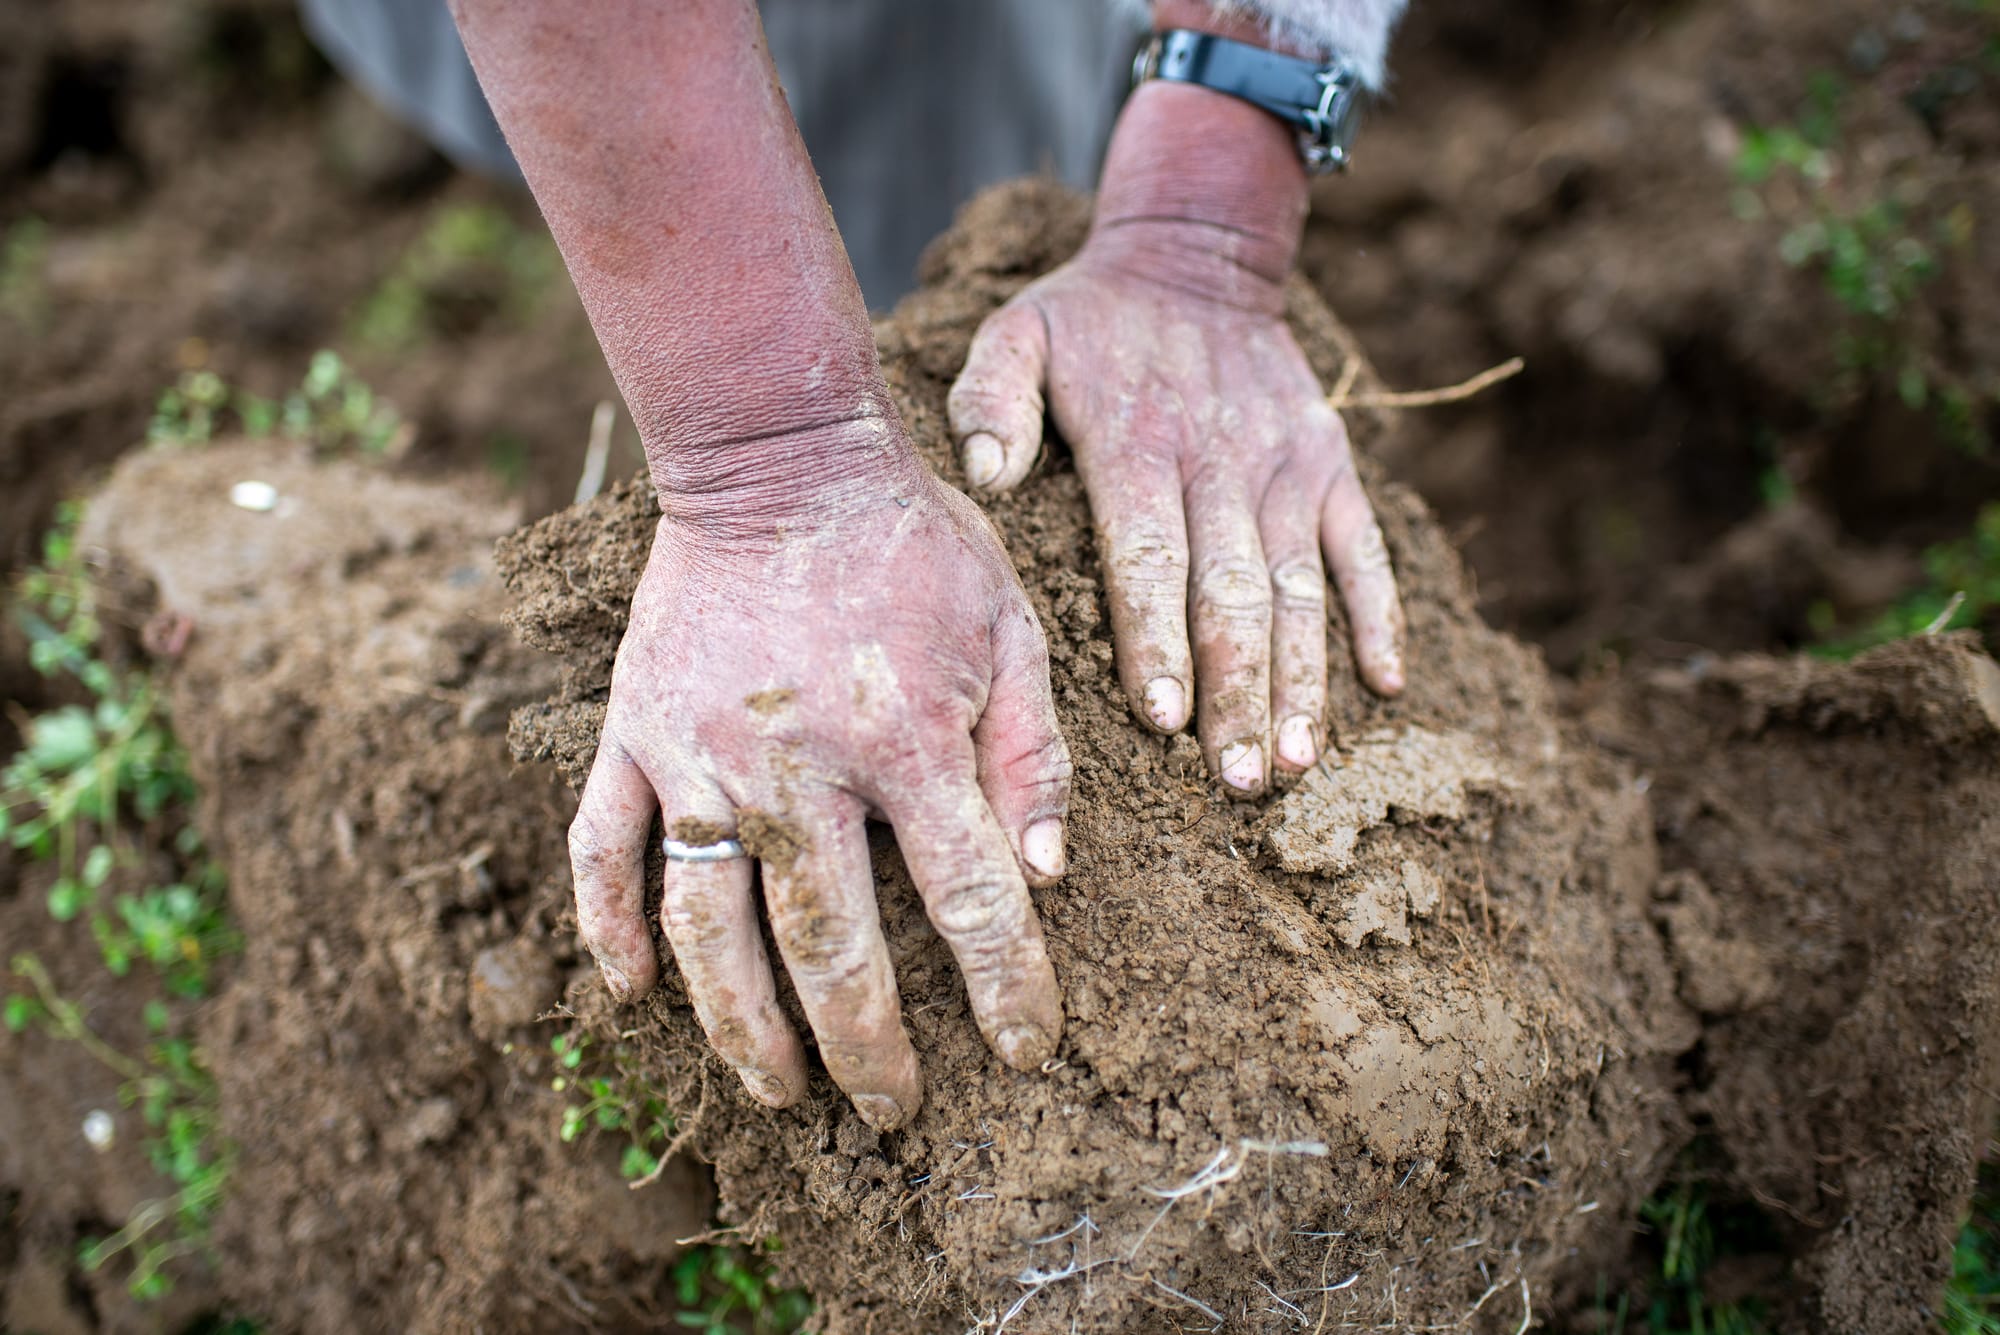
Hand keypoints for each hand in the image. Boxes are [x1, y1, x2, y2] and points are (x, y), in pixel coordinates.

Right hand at [566, 421, 1069, 1130]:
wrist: (777, 457)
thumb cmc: (912, 546)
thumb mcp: (1010, 630)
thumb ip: (1033, 753)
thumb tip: (1045, 874)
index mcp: (907, 741)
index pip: (971, 901)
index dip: (1007, 988)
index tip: (1025, 1049)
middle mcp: (798, 767)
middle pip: (829, 947)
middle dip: (866, 1048)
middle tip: (891, 1111)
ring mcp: (699, 754)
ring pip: (708, 927)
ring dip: (742, 1026)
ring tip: (778, 1091)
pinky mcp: (633, 732)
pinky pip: (602, 850)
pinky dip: (609, 928)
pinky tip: (631, 994)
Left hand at [949, 82, 1404, 794]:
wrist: (1196, 253)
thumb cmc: (1089, 317)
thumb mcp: (1017, 331)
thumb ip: (991, 399)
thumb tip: (984, 476)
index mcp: (1137, 443)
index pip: (1149, 557)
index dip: (1159, 640)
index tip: (1167, 720)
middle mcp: (1218, 461)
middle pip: (1232, 594)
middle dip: (1238, 692)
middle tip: (1242, 781)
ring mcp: (1283, 467)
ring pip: (1300, 588)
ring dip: (1304, 678)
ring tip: (1299, 762)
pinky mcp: (1329, 464)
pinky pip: (1363, 548)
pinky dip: (1378, 614)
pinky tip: (1385, 687)